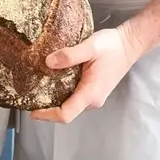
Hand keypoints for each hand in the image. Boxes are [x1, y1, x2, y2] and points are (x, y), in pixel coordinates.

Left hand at [30, 23, 145, 123]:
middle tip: (30, 99)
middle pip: (66, 113)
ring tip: (37, 91)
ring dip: (54, 103)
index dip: (47, 115)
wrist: (130, 44)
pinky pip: (75, 98)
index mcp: (90, 93)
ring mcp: (94, 96)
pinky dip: (62, 95)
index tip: (32, 111)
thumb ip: (69, 55)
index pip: (66, 114)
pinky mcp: (94, 90)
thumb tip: (48, 63)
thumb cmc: (112, 46)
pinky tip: (51, 84)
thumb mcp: (90, 47)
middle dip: (47, 110)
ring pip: (70, 106)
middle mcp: (92, 100)